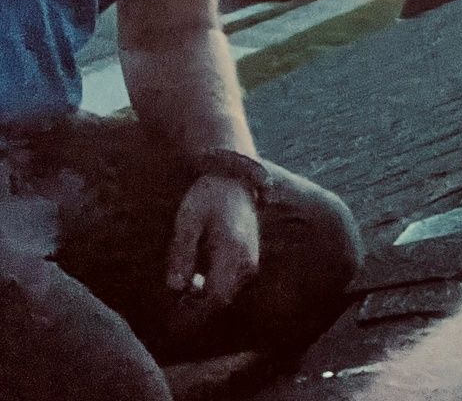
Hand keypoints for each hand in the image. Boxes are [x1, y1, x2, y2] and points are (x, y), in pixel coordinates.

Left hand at [165, 174, 260, 312]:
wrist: (233, 178)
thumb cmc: (208, 196)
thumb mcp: (188, 219)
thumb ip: (181, 252)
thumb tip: (175, 287)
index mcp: (232, 250)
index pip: (216, 296)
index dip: (196, 313)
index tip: (175, 320)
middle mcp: (247, 259)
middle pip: (222, 297)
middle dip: (198, 307)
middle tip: (173, 306)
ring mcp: (251, 258)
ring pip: (227, 291)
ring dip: (206, 297)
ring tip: (183, 290)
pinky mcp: (250, 256)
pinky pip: (232, 282)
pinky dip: (214, 286)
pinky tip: (197, 277)